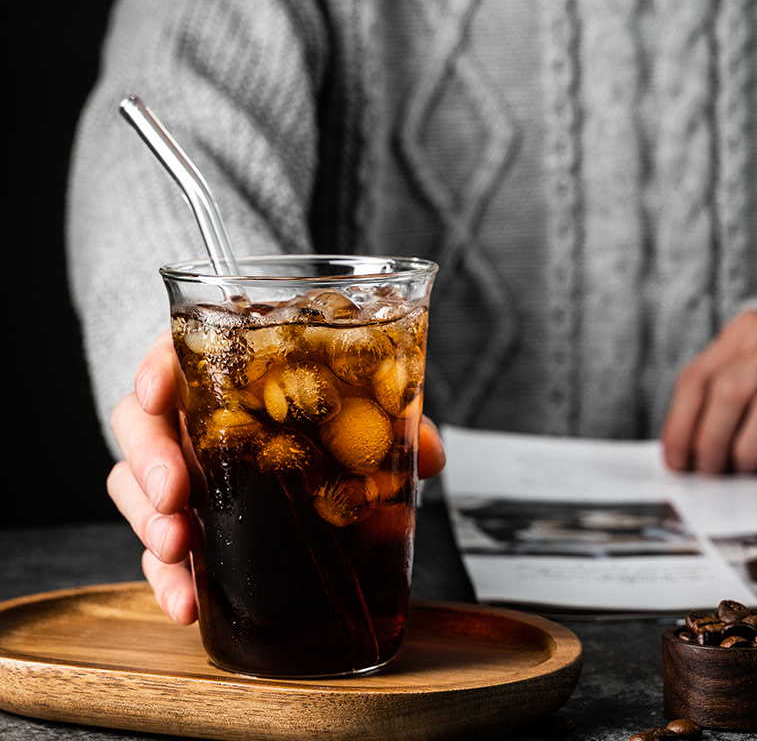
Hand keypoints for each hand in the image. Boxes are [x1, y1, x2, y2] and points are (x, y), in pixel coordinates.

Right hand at [107, 332, 446, 623]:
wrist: (308, 439)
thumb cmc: (324, 406)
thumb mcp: (361, 405)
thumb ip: (394, 420)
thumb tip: (429, 455)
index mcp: (227, 368)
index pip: (176, 350)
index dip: (158, 366)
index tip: (158, 389)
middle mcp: (191, 412)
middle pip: (140, 421)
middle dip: (152, 458)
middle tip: (176, 493)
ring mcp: (180, 464)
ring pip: (132, 481)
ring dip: (147, 520)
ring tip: (177, 551)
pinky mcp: (181, 516)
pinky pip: (155, 542)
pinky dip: (164, 574)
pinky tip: (186, 600)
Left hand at [661, 310, 756, 472]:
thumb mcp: (742, 367)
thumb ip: (713, 400)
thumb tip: (684, 456)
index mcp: (742, 333)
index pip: (696, 378)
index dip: (679, 425)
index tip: (676, 461)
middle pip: (729, 391)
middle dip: (711, 440)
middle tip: (709, 471)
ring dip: (746, 450)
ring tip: (740, 471)